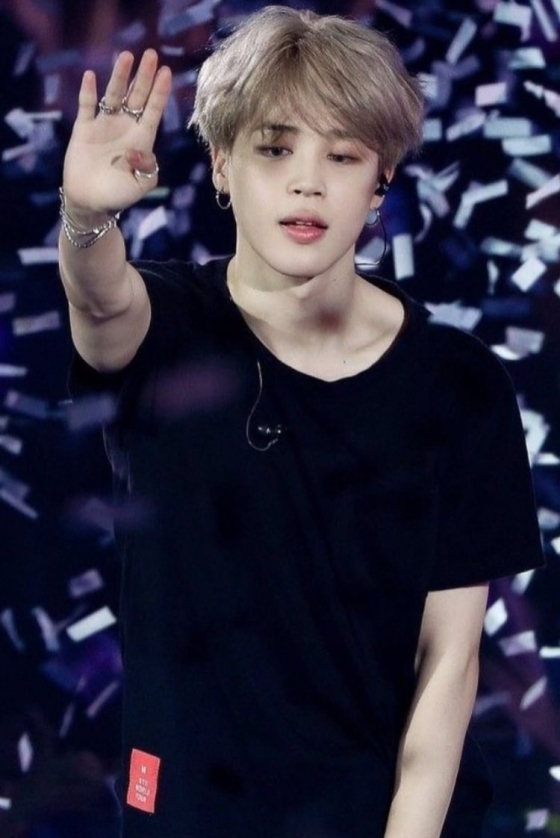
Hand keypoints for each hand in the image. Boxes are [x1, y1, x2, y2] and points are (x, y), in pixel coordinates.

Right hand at [62, 50, 171, 219]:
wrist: (90, 202)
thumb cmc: (118, 196)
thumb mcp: (141, 186)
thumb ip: (147, 169)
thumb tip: (138, 150)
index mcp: (142, 139)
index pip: (153, 110)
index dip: (160, 92)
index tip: (166, 71)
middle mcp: (125, 128)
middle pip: (137, 97)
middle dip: (144, 76)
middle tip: (151, 54)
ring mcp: (104, 126)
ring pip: (114, 95)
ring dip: (120, 77)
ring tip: (126, 56)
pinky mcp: (84, 129)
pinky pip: (87, 106)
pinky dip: (89, 92)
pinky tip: (92, 76)